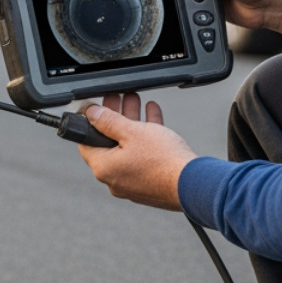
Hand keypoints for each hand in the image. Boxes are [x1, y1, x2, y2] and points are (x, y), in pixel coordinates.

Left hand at [76, 93, 197, 210]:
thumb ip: (109, 121)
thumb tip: (92, 113)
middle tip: (118, 98)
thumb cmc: (163, 161)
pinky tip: (152, 115)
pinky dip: (145, 137)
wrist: (194, 184)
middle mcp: (114, 179)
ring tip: (134, 100)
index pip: (86, 142)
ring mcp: (132, 182)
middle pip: (108, 142)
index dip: (90, 121)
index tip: (96, 106)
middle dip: (115, 117)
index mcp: (104, 168)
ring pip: (127, 147)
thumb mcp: (132, 131)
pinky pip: (142, 155)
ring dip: (131, 122)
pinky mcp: (149, 182)